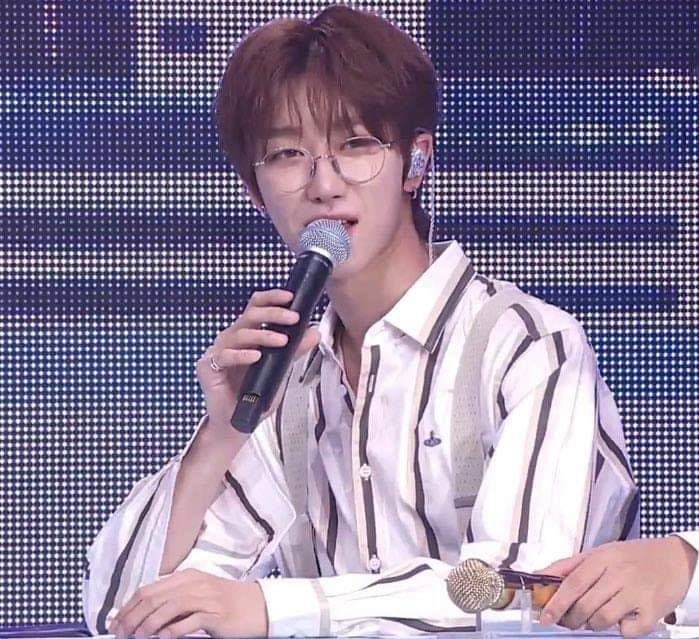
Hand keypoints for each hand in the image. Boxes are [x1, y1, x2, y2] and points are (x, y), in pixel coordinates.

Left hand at [108, 568, 267, 638]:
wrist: (257, 606)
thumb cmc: (226, 603)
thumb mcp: (198, 596)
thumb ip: (174, 601)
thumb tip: (143, 615)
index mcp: (186, 577)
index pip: (148, 589)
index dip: (128, 607)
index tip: (116, 622)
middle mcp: (194, 583)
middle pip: (154, 597)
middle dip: (132, 616)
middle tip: (121, 633)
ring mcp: (205, 597)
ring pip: (168, 607)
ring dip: (148, 624)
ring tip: (138, 637)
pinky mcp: (216, 613)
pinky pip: (188, 621)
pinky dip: (171, 631)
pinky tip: (162, 638)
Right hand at [197, 288, 320, 429]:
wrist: (237, 423)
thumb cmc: (255, 395)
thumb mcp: (280, 370)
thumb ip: (294, 351)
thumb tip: (314, 332)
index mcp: (246, 334)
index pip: (256, 307)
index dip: (272, 298)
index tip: (291, 297)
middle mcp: (231, 339)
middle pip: (250, 315)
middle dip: (274, 314)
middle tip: (293, 318)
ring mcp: (218, 352)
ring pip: (240, 334)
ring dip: (264, 335)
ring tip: (283, 341)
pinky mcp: (207, 367)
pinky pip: (224, 356)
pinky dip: (242, 355)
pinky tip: (256, 357)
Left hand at [539, 537, 697, 637]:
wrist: (673, 557)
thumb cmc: (631, 556)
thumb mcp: (599, 552)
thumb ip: (569, 565)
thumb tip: (539, 575)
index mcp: (602, 558)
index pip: (572, 583)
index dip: (556, 602)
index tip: (544, 616)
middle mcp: (619, 574)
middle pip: (585, 604)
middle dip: (571, 618)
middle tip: (568, 621)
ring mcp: (636, 593)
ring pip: (603, 619)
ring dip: (592, 624)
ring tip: (594, 619)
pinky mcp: (652, 611)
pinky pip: (628, 630)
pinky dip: (620, 630)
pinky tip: (622, 619)